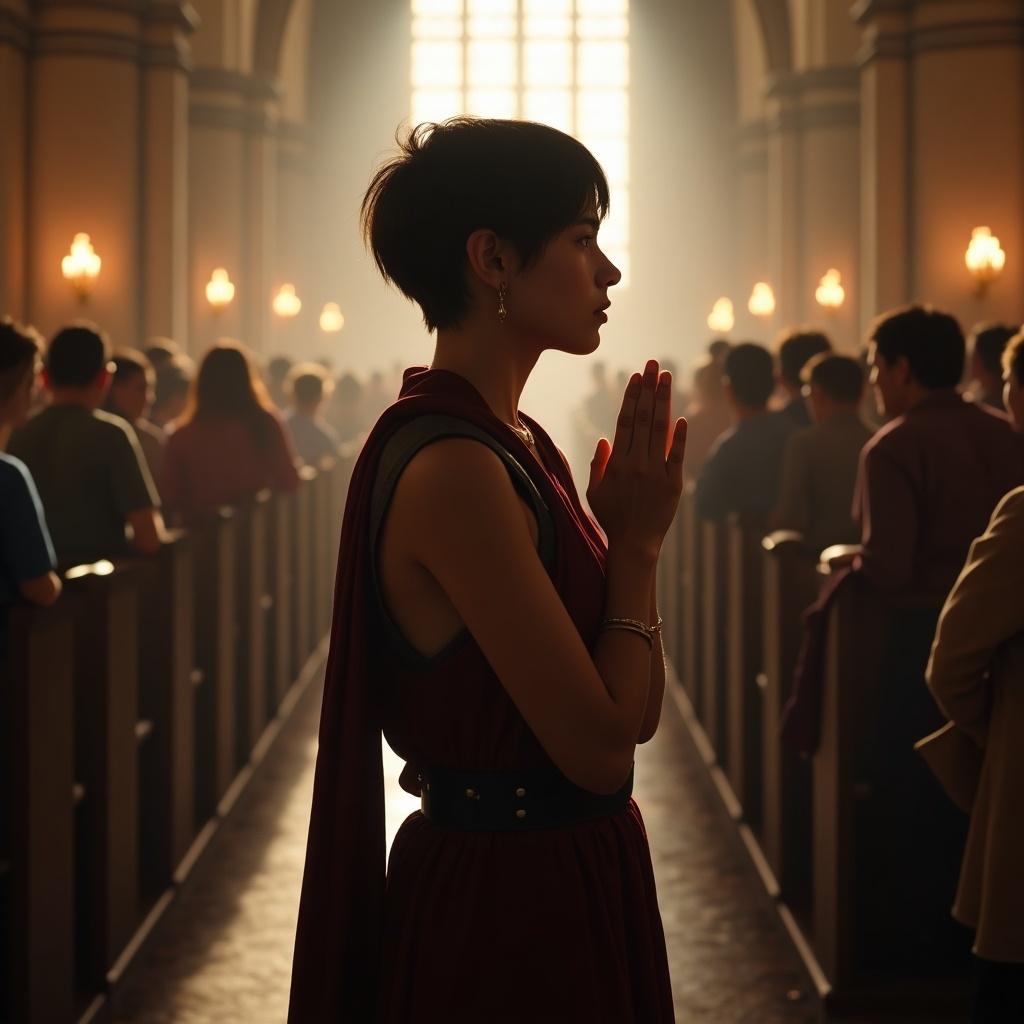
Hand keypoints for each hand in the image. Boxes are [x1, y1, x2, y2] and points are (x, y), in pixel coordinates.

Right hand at [586, 359, 686, 558]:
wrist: (634, 544)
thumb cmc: (612, 517)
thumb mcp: (594, 491)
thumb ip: (598, 464)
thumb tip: (605, 439)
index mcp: (616, 463)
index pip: (625, 421)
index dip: (632, 396)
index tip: (637, 377)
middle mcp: (636, 463)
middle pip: (644, 418)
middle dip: (649, 388)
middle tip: (654, 365)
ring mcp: (655, 473)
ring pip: (660, 430)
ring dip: (663, 401)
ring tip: (666, 379)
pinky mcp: (673, 484)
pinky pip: (677, 456)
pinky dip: (679, 437)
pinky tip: (681, 418)